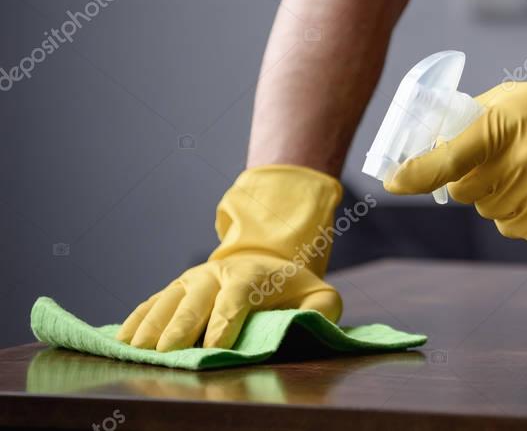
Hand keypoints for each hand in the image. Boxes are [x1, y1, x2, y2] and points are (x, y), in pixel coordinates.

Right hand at [115, 253, 340, 350]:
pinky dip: (136, 320)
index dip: (226, 321)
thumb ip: (320, 309)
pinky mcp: (175, 288)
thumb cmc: (291, 288)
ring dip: (152, 325)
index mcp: (251, 274)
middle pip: (196, 299)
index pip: (236, 297)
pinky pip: (151, 303)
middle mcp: (217, 273)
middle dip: (181, 326)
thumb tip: (311, 323)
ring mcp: (191, 279)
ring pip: (168, 300)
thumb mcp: (318, 294)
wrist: (266, 260)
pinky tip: (121, 340)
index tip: (216, 346)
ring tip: (138, 350)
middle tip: (167, 352)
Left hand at [385, 74, 526, 238]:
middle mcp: (521, 161)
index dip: (416, 172)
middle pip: (460, 189)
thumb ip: (472, 120)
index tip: (392, 182)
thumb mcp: (518, 98)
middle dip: (466, 177)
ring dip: (493, 195)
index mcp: (507, 122)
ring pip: (483, 210)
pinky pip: (508, 227)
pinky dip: (515, 212)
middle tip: (498, 158)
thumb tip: (426, 150)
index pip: (450, 156)